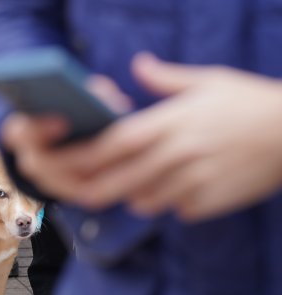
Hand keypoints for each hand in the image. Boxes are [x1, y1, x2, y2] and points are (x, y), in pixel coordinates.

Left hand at [3, 54, 281, 220]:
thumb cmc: (250, 102)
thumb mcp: (210, 81)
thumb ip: (167, 79)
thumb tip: (139, 64)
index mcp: (170, 122)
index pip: (113, 144)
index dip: (84, 157)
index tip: (65, 163)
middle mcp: (176, 153)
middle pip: (119, 180)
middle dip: (95, 189)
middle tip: (84, 191)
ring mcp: (192, 180)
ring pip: (143, 200)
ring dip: (136, 196)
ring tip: (144, 183)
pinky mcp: (209, 202)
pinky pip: (175, 210)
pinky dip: (171, 204)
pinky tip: (184, 189)